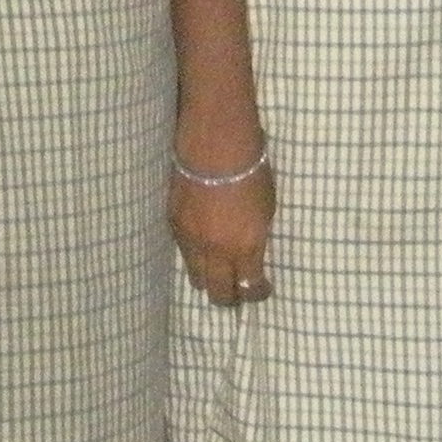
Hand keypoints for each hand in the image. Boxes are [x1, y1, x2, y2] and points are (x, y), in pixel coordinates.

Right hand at [170, 162, 275, 309]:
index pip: (250, 287)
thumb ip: (256, 236)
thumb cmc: (252, 169)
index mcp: (247, 246)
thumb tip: (251, 252)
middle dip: (230, 297)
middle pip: (220, 293)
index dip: (257, 293)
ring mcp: (192, 240)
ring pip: (197, 279)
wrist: (216, 144)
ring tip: (217, 276)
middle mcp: (218, 251)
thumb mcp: (266, 207)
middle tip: (237, 293)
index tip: (262, 289)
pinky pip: (184, 255)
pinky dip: (194, 258)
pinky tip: (201, 252)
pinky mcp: (174, 226)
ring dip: (209, 281)